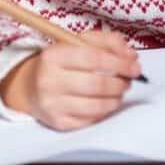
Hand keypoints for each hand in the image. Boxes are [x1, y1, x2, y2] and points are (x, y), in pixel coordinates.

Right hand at [0, 30, 141, 130]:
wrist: (30, 87)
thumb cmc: (60, 63)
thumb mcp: (77, 43)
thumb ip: (106, 42)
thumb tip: (131, 55)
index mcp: (53, 56)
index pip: (92, 58)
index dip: (119, 63)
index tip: (134, 66)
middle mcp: (49, 80)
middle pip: (96, 84)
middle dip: (120, 83)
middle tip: (128, 81)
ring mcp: (53, 104)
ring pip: (97, 106)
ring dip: (116, 99)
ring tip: (119, 92)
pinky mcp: (59, 122)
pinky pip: (91, 120)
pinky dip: (104, 111)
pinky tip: (104, 102)